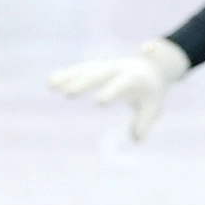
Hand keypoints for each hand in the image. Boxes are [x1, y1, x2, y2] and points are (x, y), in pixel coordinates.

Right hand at [46, 39, 190, 140]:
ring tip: (52, 84)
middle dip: (84, 82)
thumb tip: (135, 138)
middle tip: (70, 92)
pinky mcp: (95, 68)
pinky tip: (51, 82)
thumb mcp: (154, 106)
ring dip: (69, 76)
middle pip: (99, 74)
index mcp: (133, 78)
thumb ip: (144, 121)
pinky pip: (79, 70)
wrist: (152, 66)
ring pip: (85, 70)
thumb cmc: (151, 92)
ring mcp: (104, 67)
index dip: (111, 91)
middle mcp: (117, 69)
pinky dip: (66, 75)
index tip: (99, 102)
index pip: (122, 84)